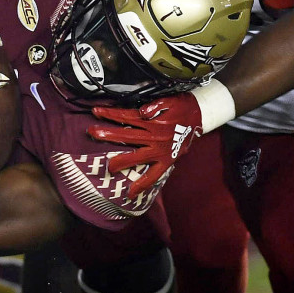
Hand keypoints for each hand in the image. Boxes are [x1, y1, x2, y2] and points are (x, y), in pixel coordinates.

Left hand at [87, 92, 204, 195]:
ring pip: (137, 157)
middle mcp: (155, 137)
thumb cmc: (183, 106)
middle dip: (108, 134)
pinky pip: (154, 175)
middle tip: (91, 133)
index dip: (111, 114)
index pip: (127, 116)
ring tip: (108, 166)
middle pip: (127, 136)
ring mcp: (161, 151)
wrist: (202, 115)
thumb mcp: (171, 100)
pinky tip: (131, 192)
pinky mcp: (167, 161)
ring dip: (121, 161)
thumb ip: (156, 105)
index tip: (95, 111)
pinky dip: (143, 184)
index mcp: (154, 122)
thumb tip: (142, 112)